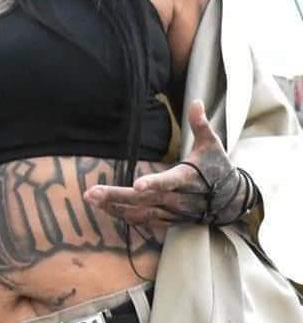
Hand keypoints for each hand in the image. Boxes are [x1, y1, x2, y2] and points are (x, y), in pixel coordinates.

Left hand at [84, 100, 243, 229]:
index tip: (137, 185)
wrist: (231, 200)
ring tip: (90, 198)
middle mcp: (179, 200)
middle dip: (117, 196)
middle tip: (91, 193)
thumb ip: (201, 124)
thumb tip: (196, 102)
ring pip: (140, 213)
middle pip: (145, 200)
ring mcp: (172, 212)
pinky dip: (123, 215)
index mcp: (188, 179)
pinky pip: (142, 220)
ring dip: (114, 207)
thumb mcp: (212, 145)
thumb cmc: (217, 167)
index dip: (155, 183)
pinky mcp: (168, 220)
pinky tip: (104, 208)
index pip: (170, 182)